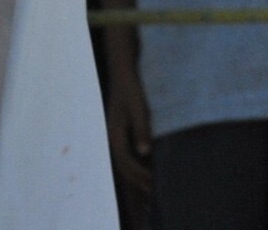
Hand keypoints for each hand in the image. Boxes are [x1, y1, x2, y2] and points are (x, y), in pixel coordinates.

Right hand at [104, 63, 153, 195]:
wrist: (123, 73)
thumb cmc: (131, 89)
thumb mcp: (138, 107)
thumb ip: (141, 129)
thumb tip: (144, 152)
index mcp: (115, 134)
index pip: (126, 162)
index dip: (139, 175)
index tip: (154, 184)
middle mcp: (113, 139)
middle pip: (123, 168)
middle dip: (137, 182)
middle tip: (154, 195)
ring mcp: (117, 137)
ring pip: (125, 164)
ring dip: (136, 178)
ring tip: (151, 190)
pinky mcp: (123, 135)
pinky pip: (128, 156)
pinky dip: (137, 167)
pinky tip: (149, 170)